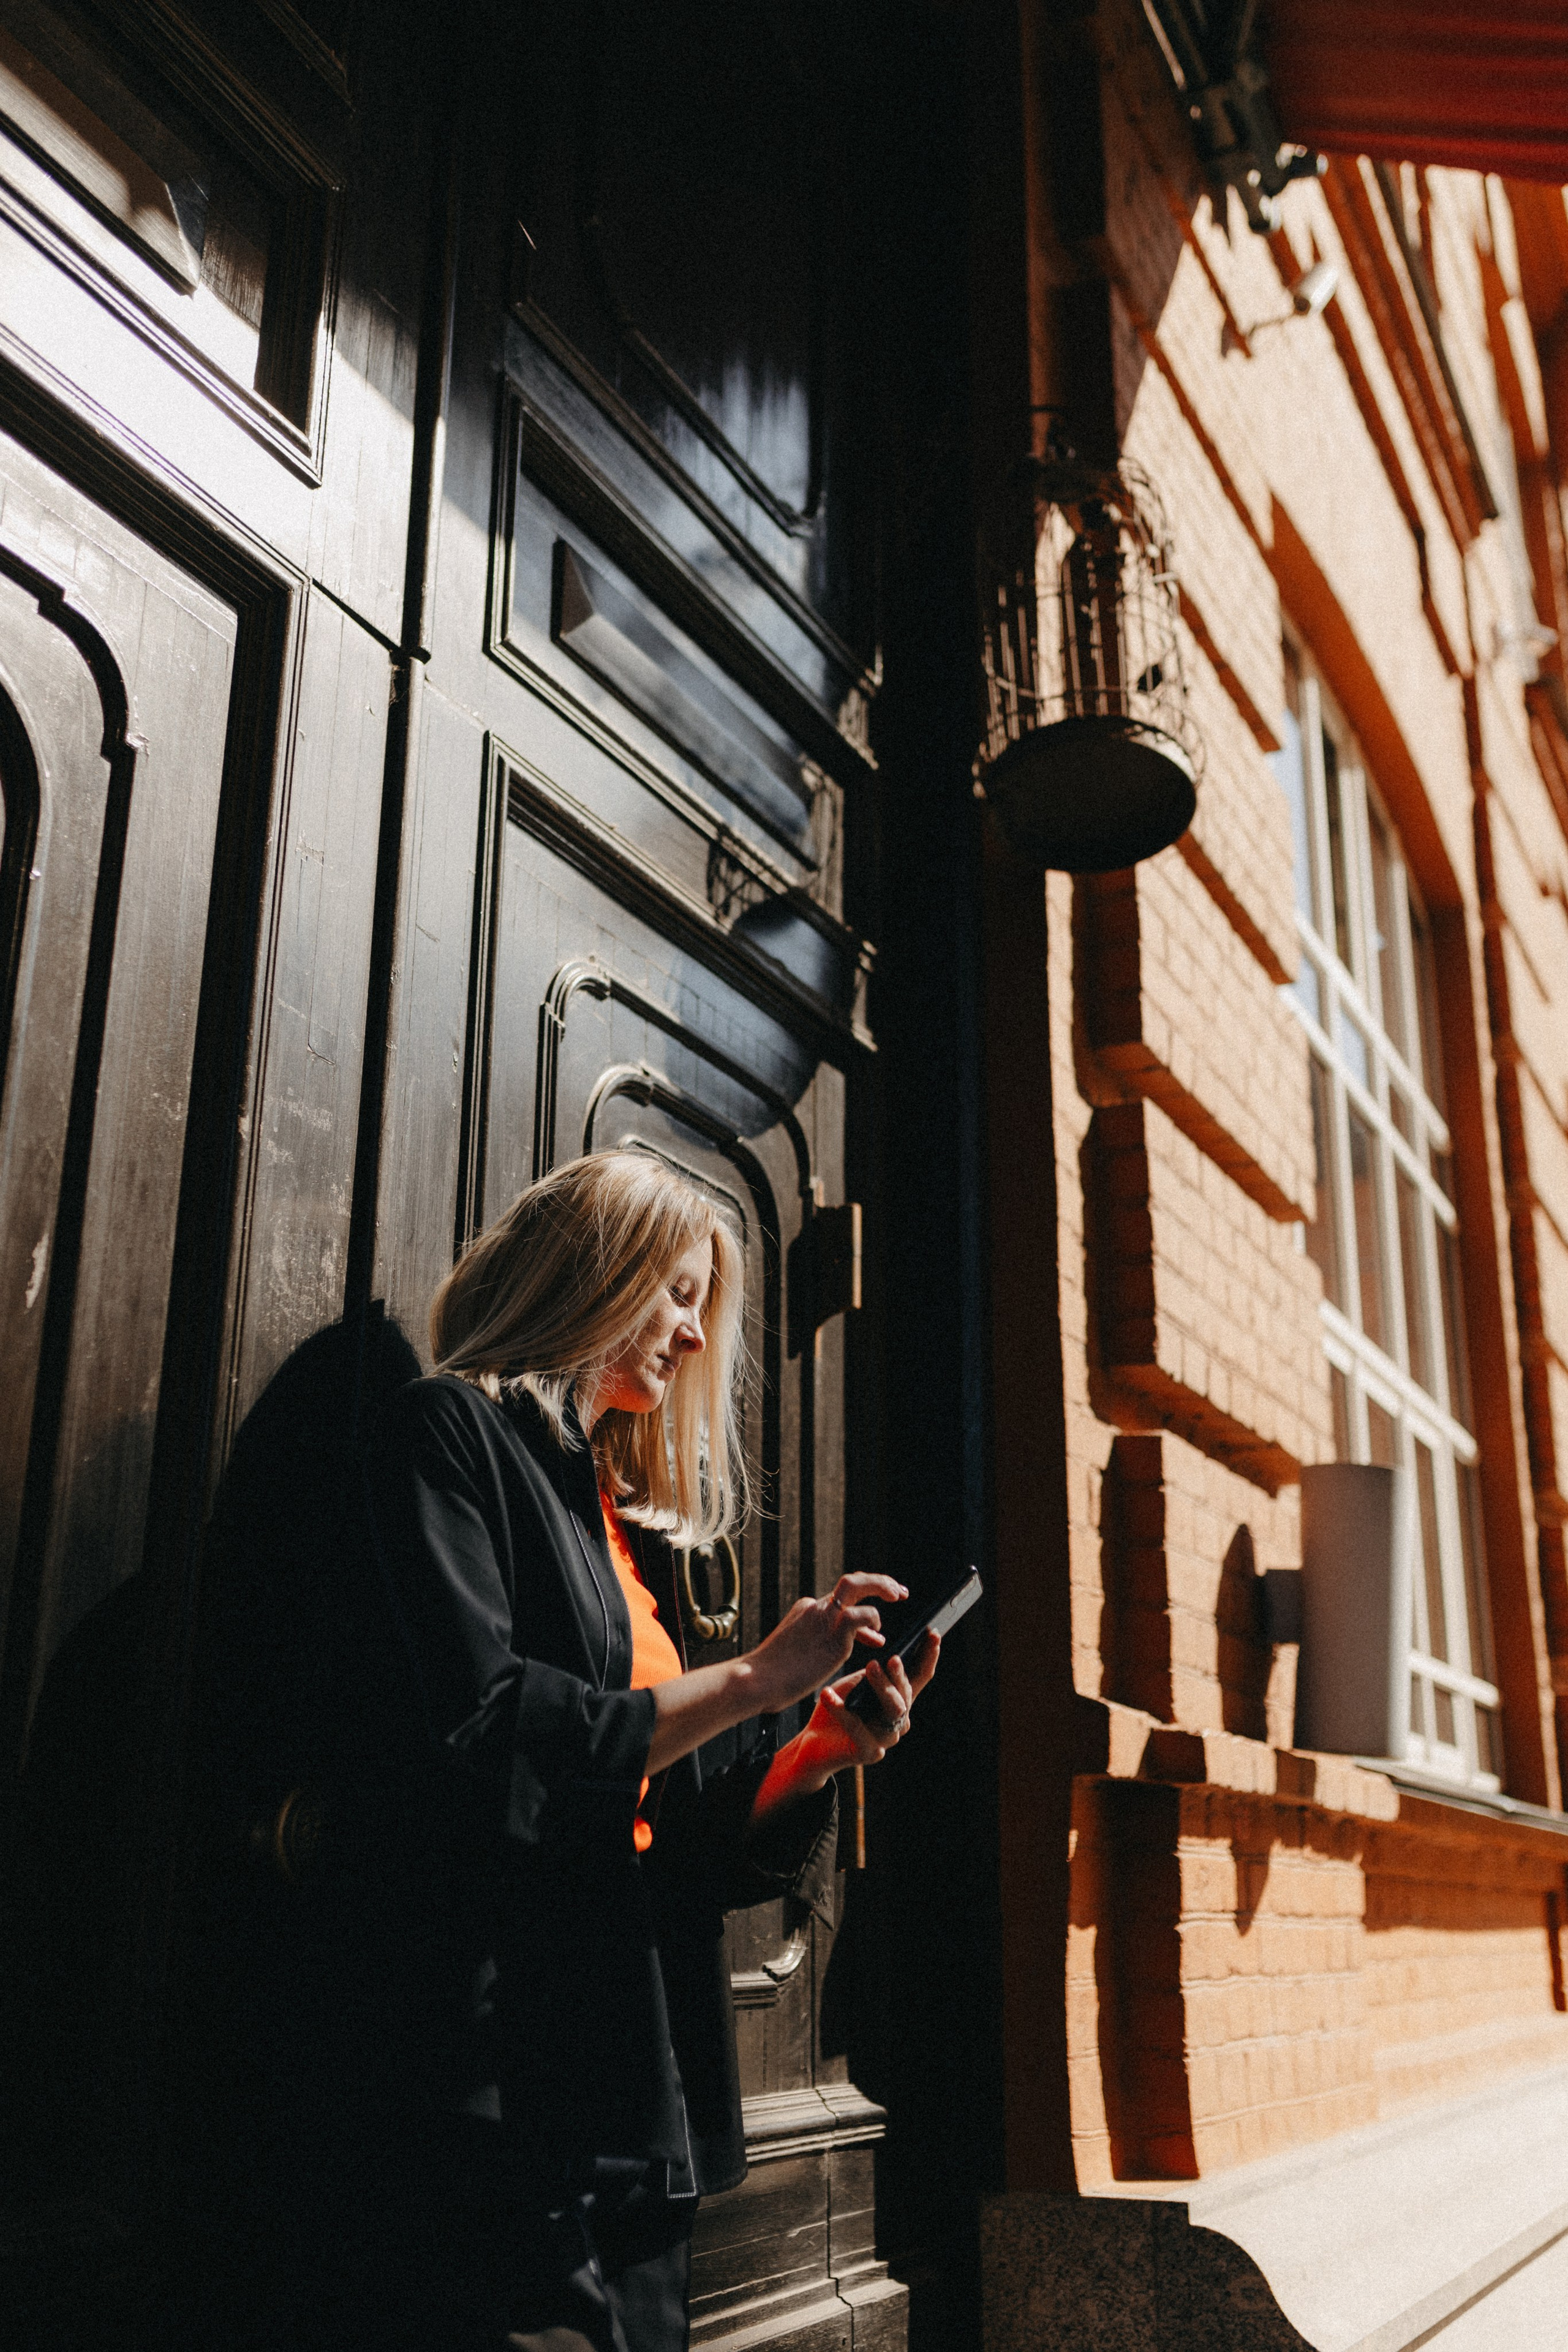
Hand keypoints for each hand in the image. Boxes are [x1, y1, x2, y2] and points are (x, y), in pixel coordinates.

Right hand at [745, 1575, 905, 1714]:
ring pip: (855, 1584)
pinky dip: (872, 1620)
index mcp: (806, 1610)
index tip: (877, 1627)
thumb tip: (836, 1648)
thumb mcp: (800, 1653)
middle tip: (898, 1591)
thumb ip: (822, 1644)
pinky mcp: (831, 1634)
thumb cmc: (774, 1675)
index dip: (863, 1607)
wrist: (756, 1680)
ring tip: (897, 1596)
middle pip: (851, 1581)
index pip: (841, 1599)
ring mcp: (823, 1618)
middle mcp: (815, 1608)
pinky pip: (860, 1615)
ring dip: (881, 1586)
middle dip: (878, 1581)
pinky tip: (877, 1635)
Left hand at [798, 1630, 941, 1780]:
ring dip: (883, 1687)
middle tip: (891, 1657)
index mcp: (897, 1700)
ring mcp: (885, 1739)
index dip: (928, 1656)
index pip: (919, 1677)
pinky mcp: (868, 1753)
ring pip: (894, 1710)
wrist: (811, 1741)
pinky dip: (842, 1710)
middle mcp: (897, 1721)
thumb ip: (872, 1673)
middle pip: (906, 1694)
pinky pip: (858, 1729)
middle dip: (900, 1674)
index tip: (933, 1634)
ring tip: (869, 1667)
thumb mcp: (854, 1683)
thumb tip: (888, 1657)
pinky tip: (827, 1694)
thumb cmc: (836, 1707)